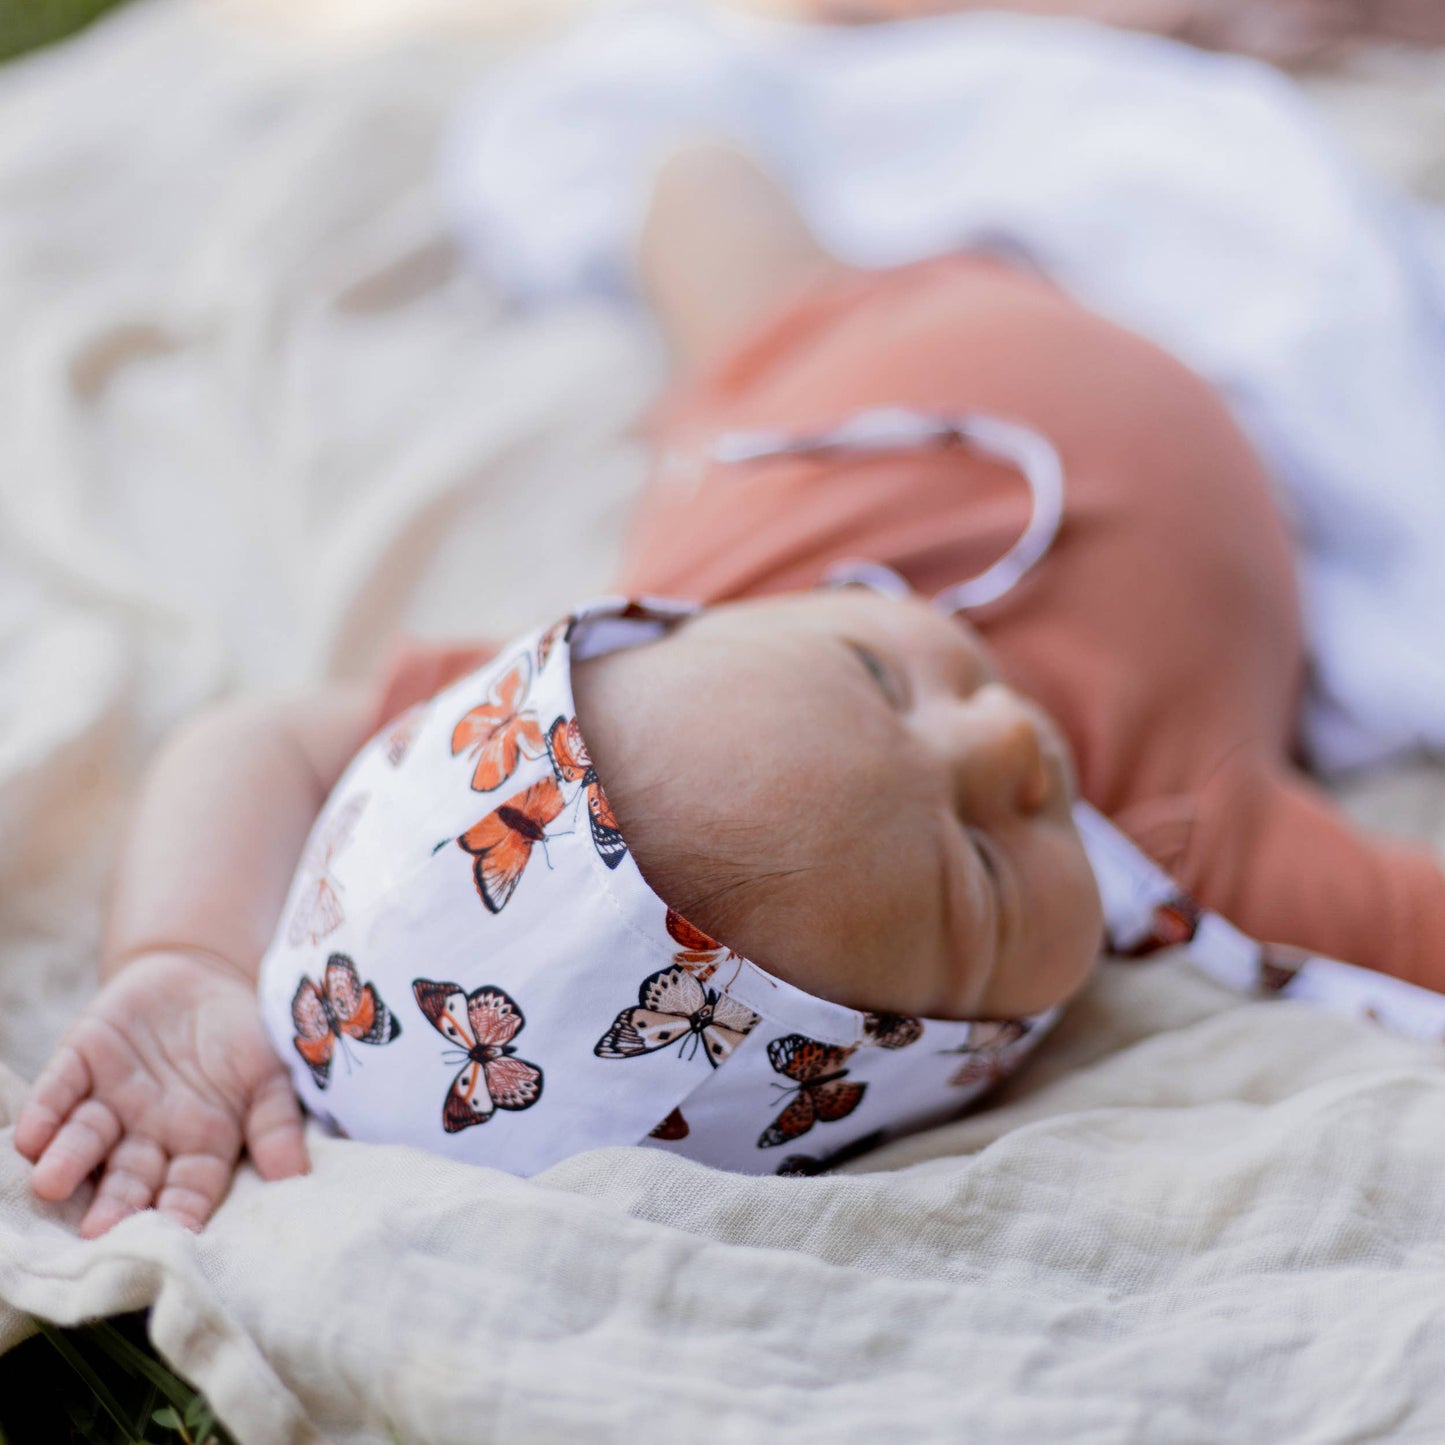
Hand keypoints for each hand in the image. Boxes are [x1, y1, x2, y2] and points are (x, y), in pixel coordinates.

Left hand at [13, 951, 307, 1236]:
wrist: (203, 972)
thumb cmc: (242, 1035)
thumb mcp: (270, 1074)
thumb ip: (276, 1121)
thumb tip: (291, 1173)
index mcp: (198, 1144)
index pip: (188, 1188)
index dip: (180, 1212)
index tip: (173, 1237)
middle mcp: (147, 1132)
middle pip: (128, 1175)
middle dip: (113, 1202)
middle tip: (96, 1230)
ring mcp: (111, 1097)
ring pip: (86, 1138)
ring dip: (68, 1160)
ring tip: (51, 1182)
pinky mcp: (81, 1059)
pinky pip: (58, 1088)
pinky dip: (44, 1110)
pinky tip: (31, 1134)